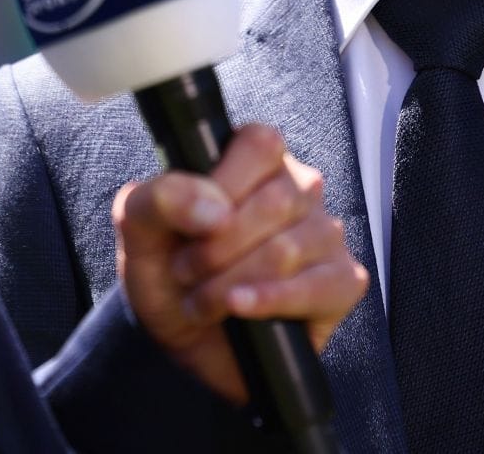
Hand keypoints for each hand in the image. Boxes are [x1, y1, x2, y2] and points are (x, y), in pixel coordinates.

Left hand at [112, 122, 368, 403]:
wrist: (182, 340)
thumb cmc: (167, 271)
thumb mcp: (140, 229)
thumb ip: (160, 198)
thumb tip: (213, 210)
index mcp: (256, 159)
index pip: (261, 144)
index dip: (223, 185)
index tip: (190, 226)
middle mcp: (299, 188)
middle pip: (274, 202)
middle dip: (216, 249)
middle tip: (185, 272)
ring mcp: (326, 234)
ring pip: (288, 249)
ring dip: (231, 282)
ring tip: (203, 299)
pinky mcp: (343, 280)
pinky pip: (320, 287)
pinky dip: (270, 301)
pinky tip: (240, 309)